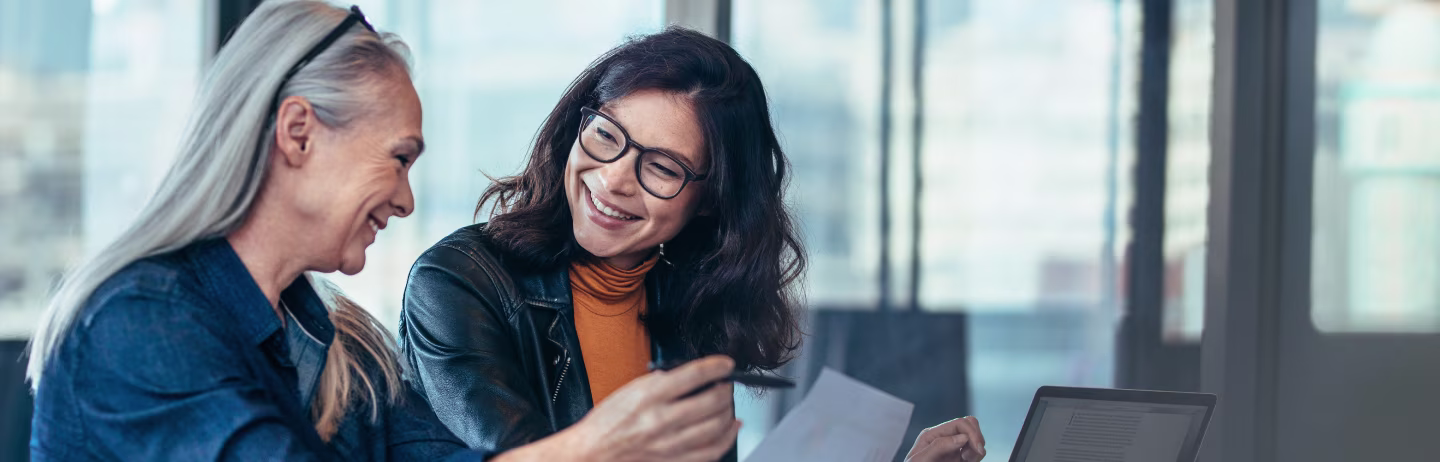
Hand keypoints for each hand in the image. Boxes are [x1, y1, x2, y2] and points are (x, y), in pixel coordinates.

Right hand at [504, 355, 739, 461]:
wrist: (593, 453)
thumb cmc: (607, 422)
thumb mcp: (630, 389)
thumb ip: (660, 382)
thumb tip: (690, 376)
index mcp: (649, 395)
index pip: (695, 375)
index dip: (717, 367)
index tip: (726, 364)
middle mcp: (661, 419)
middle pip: (712, 401)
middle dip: (726, 390)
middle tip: (727, 385)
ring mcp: (669, 444)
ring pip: (716, 427)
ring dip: (729, 412)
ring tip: (728, 404)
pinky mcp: (674, 461)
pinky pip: (711, 451)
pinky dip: (727, 438)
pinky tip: (731, 428)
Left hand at [904, 416, 985, 461]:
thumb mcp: (920, 459)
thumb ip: (939, 446)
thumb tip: (962, 437)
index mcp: (933, 434)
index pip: (959, 423)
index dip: (972, 433)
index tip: (978, 448)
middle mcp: (945, 439)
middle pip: (970, 426)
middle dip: (977, 438)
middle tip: (971, 456)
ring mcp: (953, 449)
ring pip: (975, 439)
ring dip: (977, 449)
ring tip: (966, 460)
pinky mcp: (959, 460)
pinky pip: (975, 453)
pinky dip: (977, 456)